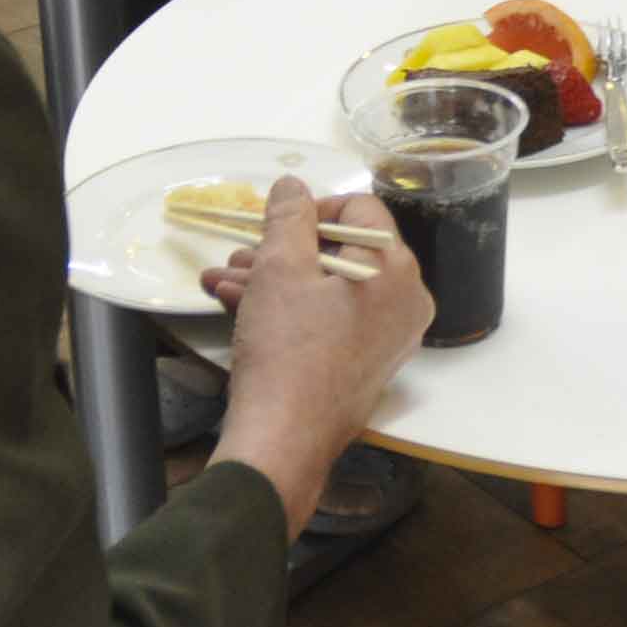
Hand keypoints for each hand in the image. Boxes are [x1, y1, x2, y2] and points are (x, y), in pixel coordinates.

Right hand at [206, 180, 434, 538]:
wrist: (282, 440)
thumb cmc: (287, 350)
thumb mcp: (280, 268)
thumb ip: (288, 217)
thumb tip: (294, 186)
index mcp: (395, 271)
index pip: (361, 211)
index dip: (312, 209)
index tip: (273, 223)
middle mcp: (403, 303)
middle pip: (340, 252)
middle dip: (281, 250)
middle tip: (240, 253)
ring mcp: (385, 338)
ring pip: (327, 289)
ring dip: (273, 280)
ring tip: (223, 280)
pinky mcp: (362, 365)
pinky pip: (328, 320)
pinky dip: (289, 310)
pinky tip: (237, 305)